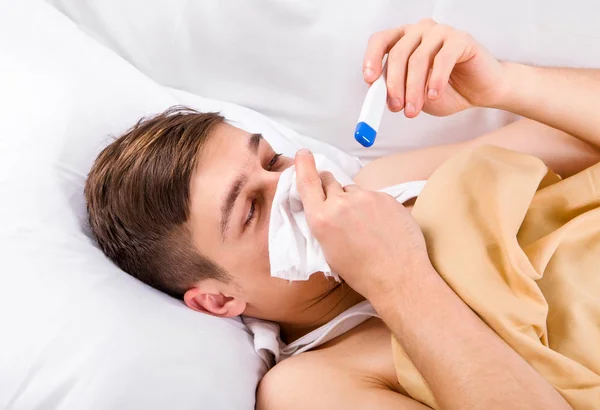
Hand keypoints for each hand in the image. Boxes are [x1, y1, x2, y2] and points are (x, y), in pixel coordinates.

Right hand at [294, 149, 429, 299]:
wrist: (398, 277)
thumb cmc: (361, 272)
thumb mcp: (328, 249)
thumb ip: (323, 222)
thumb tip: (325, 207)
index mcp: (321, 219)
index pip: (307, 182)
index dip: (304, 166)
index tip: (303, 154)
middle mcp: (341, 203)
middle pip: (330, 181)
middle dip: (330, 188)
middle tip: (339, 205)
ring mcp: (366, 198)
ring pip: (353, 191)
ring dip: (354, 200)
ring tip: (365, 225)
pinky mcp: (386, 198)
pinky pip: (374, 197)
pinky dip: (374, 207)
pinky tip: (381, 226)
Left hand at [363, 19, 507, 117]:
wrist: (480, 91)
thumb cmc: (445, 91)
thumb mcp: (413, 95)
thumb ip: (395, 92)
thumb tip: (376, 95)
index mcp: (403, 40)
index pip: (380, 41)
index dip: (372, 59)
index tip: (370, 80)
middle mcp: (419, 31)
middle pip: (398, 54)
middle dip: (394, 85)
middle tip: (396, 107)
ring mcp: (440, 32)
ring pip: (418, 59)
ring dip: (413, 89)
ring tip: (414, 110)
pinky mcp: (461, 39)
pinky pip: (442, 59)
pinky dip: (435, 80)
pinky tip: (433, 95)